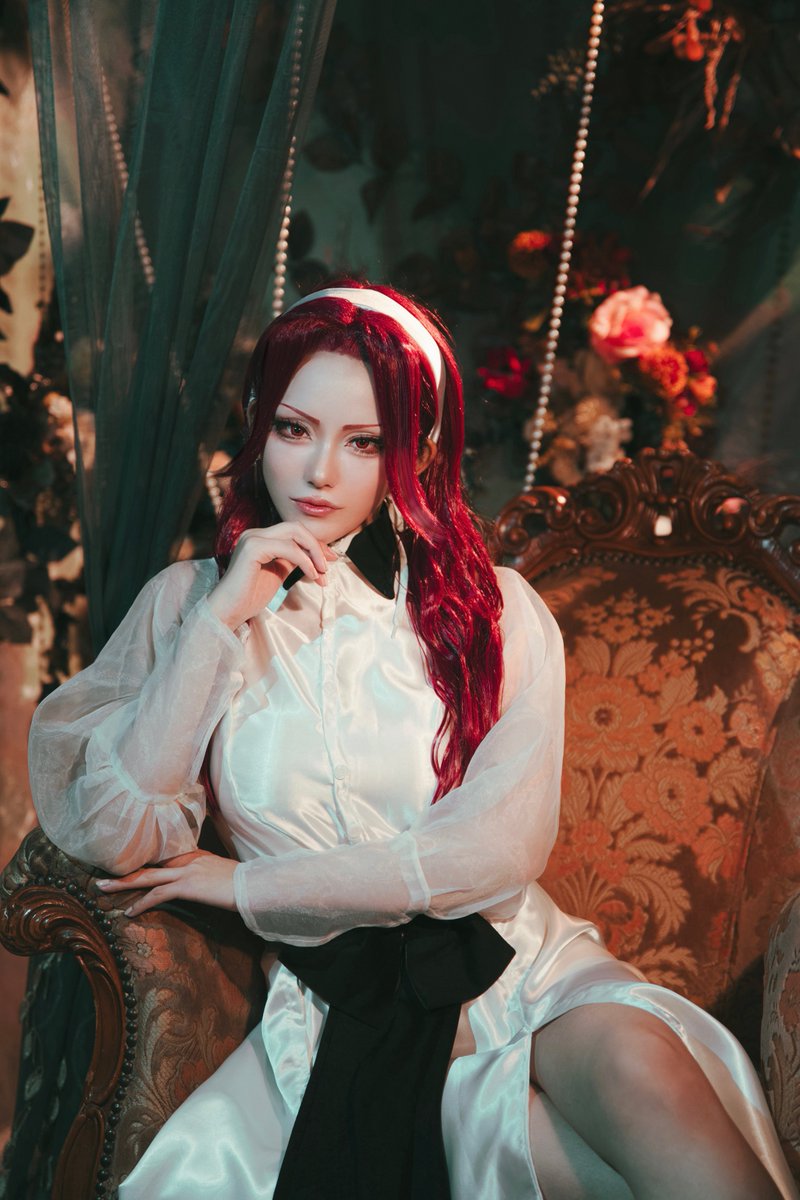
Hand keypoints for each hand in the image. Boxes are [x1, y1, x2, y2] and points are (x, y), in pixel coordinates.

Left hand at [94, 849, 238, 917]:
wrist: (253, 884)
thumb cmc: (242, 882)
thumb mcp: (220, 873)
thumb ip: (205, 874)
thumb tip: (199, 883)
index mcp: (194, 855)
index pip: (161, 859)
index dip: (142, 864)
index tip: (125, 869)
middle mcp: (187, 860)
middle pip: (148, 865)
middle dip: (123, 872)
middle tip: (101, 878)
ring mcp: (186, 871)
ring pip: (146, 877)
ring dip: (122, 885)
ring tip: (103, 891)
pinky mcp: (187, 886)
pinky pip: (158, 894)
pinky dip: (142, 903)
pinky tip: (129, 912)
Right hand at [208, 521, 337, 628]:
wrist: (229, 611)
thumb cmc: (250, 597)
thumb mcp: (278, 573)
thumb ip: (292, 561)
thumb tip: (315, 557)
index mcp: (260, 538)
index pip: (294, 532)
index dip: (315, 544)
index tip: (331, 560)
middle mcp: (255, 533)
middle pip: (296, 528)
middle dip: (317, 545)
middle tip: (329, 565)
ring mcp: (253, 538)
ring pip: (294, 533)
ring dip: (314, 552)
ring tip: (322, 573)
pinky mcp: (253, 548)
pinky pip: (289, 548)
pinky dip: (305, 561)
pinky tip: (311, 575)